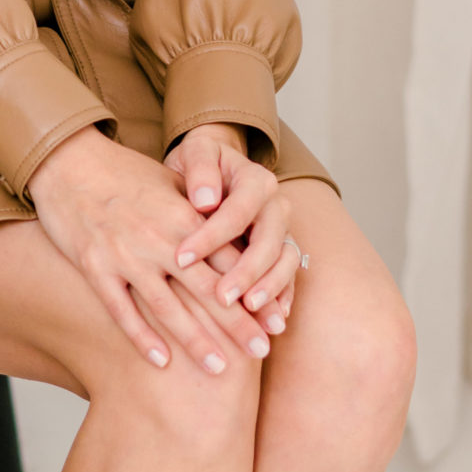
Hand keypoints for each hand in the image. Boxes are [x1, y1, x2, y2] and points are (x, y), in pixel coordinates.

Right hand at [27, 127, 275, 374]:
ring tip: (219, 369)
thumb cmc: (126, 174)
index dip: (257, 292)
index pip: (231, 262)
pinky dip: (142, 338)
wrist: (70, 162)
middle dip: (238, 324)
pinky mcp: (95, 267)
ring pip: (168, 307)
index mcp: (185, 217)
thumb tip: (243, 238)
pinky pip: (122, 310)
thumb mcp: (172, 185)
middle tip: (262, 352)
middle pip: (208, 289)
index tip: (277, 319)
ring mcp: (126, 255)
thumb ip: (204, 214)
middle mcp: (160, 239)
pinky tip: (162, 362)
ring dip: (196, 340)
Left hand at [166, 124, 296, 334]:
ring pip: (286, 261)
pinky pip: (291, 277)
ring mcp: (283, 231)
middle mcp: (276, 205)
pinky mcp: (282, 252)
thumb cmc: (199, 163)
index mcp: (256, 180)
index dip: (211, 236)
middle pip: (269, 241)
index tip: (180, 259)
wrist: (214, 169)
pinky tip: (271, 319)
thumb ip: (200, 168)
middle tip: (220, 298)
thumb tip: (205, 200)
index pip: (238, 210)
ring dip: (269, 288)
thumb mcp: (195, 152)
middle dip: (246, 272)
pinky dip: (283, 297)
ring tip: (247, 310)